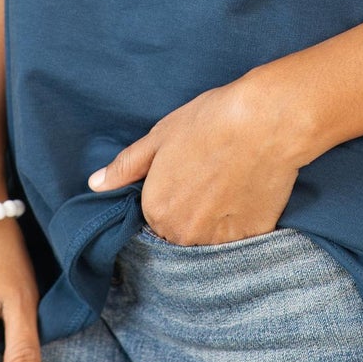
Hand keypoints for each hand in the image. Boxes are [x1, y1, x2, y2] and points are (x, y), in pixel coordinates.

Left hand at [87, 70, 310, 244]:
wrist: (267, 121)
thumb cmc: (211, 122)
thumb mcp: (161, 136)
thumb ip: (126, 166)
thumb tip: (96, 185)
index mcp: (156, 210)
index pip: (155, 216)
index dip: (171, 194)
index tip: (188, 175)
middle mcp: (183, 234)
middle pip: (181, 233)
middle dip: (191, 212)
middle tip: (210, 178)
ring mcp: (219, 240)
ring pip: (209, 240)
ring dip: (215, 222)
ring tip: (230, 184)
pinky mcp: (252, 238)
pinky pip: (239, 239)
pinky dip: (242, 222)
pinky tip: (248, 193)